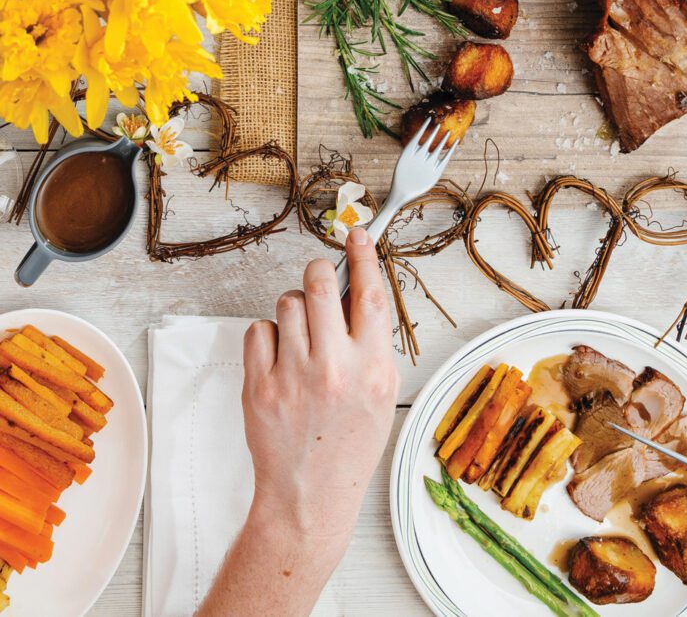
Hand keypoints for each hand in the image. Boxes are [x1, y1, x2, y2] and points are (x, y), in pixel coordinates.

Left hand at [196, 227, 398, 616]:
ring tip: (302, 338)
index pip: (370, 294)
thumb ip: (373, 343)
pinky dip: (269, 336)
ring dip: (296, 310)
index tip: (357, 235)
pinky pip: (259, 330)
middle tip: (320, 281)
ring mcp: (293, 376)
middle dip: (319, 272)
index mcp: (373, 368)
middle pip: (320, 284)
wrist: (310, 495)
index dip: (364, 256)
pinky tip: (280, 358)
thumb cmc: (350, 445)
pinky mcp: (259, 386)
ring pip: (288, 304)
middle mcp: (334, 367)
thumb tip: (358, 292)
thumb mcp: (382, 394)